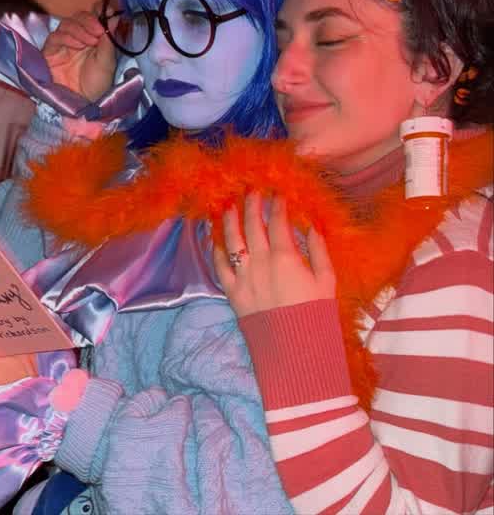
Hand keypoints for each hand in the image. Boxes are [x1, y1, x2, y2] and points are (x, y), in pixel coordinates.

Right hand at [42, 11, 115, 101]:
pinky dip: (67, 37)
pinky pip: (55, 36)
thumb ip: (109, 40)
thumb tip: (114, 17)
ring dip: (80, 29)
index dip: (98, 11)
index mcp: (93, 39)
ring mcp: (64, 44)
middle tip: (99, 31)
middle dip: (89, 21)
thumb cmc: (96, 85)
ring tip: (90, 42)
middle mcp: (78, 38)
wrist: (82, 102)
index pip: (93, 17)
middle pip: (79, 17)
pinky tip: (77, 46)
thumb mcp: (107, 62)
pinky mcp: (51, 51)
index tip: (107, 12)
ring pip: (67, 23)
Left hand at [213, 193, 335, 317]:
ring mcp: (243, 276)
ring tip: (228, 206)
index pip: (278, 222)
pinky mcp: (232, 292)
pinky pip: (220, 267)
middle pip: (252, 225)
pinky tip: (215, 239)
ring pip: (232, 240)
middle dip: (251, 204)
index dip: (277, 205)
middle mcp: (260, 261)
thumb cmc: (316, 315)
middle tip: (251, 191)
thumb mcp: (327, 281)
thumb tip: (312, 227)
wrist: (295, 349)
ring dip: (230, 220)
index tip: (277, 193)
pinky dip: (216, 251)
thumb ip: (319, 251)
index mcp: (285, 257)